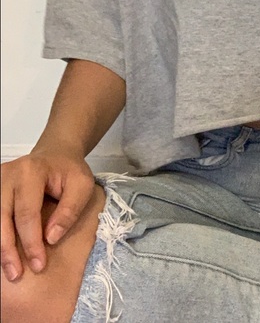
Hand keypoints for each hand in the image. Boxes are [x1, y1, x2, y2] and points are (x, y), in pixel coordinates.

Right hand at [0, 148, 94, 281]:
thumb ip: (69, 210)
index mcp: (30, 172)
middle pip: (1, 219)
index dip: (32, 242)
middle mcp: (7, 175)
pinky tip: (4, 253)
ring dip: (0, 246)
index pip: (27, 213)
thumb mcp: (82, 185)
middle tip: (17, 274)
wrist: (56, 154)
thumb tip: (51, 239)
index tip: (40, 264)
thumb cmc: (70, 171)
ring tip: (9, 270)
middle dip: (9, 250)